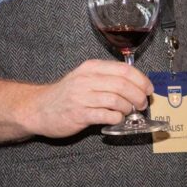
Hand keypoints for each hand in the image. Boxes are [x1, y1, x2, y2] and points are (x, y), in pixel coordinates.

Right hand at [24, 59, 153, 137]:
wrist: (38, 109)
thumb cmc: (66, 94)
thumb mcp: (85, 77)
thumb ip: (107, 77)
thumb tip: (136, 84)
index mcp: (92, 68)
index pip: (124, 70)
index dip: (141, 80)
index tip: (148, 89)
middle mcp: (87, 80)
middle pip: (123, 85)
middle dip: (138, 96)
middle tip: (142, 104)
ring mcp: (82, 97)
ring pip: (117, 100)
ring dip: (129, 108)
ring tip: (129, 112)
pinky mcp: (79, 114)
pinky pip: (106, 115)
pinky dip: (117, 118)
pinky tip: (116, 119)